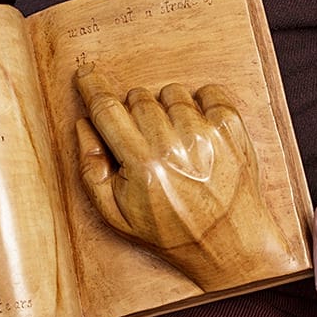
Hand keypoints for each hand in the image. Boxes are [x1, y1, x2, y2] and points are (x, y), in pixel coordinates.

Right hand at [74, 63, 297, 290]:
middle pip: (138, 97)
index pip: (108, 110)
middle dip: (134, 112)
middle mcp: (174, 146)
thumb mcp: (117, 215)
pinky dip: (201, 103)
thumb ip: (91, 169)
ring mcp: (205, 134)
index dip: (92, 86)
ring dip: (167, 110)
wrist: (230, 243)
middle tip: (145, 141)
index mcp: (142, 166)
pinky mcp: (231, 129)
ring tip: (174, 140)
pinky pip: (208, 91)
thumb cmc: (172, 231)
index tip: (86, 73)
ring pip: (171, 92)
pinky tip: (198, 130)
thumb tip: (84, 124)